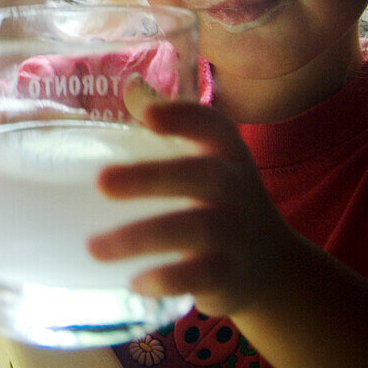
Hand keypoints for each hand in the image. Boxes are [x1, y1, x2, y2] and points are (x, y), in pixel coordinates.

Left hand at [88, 93, 294, 316]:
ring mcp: (237, 233)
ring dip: (139, 238)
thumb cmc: (222, 199)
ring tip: (94, 247)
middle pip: (201, 177)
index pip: (212, 126)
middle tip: (101, 182)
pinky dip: (167, 279)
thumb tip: (130, 84)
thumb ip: (170, 123)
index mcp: (226, 154)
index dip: (183, 117)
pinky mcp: (232, 275)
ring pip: (193, 230)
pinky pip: (201, 276)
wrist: (273, 267)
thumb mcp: (207, 158)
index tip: (147, 115)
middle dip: (150, 178)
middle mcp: (237, 188)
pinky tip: (134, 282)